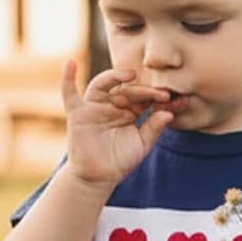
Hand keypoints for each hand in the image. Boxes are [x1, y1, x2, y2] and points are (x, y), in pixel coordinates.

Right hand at [61, 62, 173, 189]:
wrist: (98, 177)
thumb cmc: (120, 161)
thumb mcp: (142, 144)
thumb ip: (154, 128)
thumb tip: (169, 114)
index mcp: (130, 111)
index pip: (144, 98)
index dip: (158, 97)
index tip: (174, 99)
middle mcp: (112, 105)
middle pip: (128, 90)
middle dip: (145, 91)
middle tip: (162, 94)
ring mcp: (95, 107)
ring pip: (104, 84)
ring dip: (115, 76)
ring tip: (130, 74)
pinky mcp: (78, 113)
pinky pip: (70, 93)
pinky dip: (68, 79)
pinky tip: (70, 63)